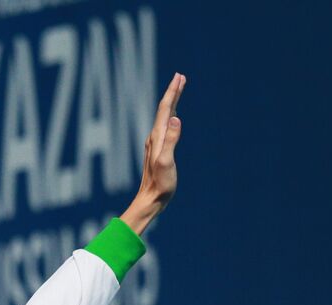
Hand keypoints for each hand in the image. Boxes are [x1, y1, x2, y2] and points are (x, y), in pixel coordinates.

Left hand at [120, 73, 185, 235]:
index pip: (165, 109)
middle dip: (173, 92)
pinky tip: (172, 117)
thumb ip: (171, 140)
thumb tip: (175, 118)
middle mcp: (154, 137)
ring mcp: (155, 143)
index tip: (179, 77)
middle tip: (180, 77)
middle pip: (164, 109)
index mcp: (157, 137)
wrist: (150, 199)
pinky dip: (170, 115)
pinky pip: (164, 126)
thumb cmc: (160, 184)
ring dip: (171, 102)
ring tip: (178, 90)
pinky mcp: (158, 150)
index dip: (173, 92)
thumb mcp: (167, 162)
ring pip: (164, 116)